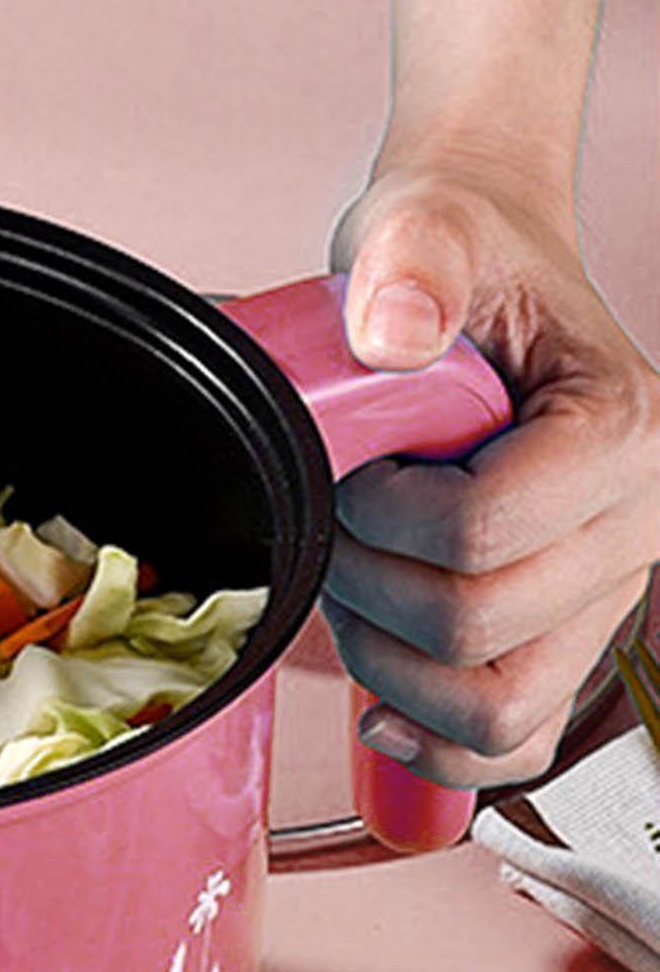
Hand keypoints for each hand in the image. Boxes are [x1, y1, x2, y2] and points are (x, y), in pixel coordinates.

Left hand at [324, 159, 659, 788]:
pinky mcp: (564, 639)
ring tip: (360, 587)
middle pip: (472, 629)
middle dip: (367, 587)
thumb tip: (393, 333)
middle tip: (340, 526)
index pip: (478, 536)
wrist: (484, 277)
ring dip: (388, 664)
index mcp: (621, 431)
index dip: (380, 518)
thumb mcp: (421, 228)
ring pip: (492, 706)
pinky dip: (439, 743)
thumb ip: (413, 259)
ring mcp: (603, 593)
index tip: (358, 471)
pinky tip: (381, 708)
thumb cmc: (458, 262)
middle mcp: (636, 524)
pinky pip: (514, 740)